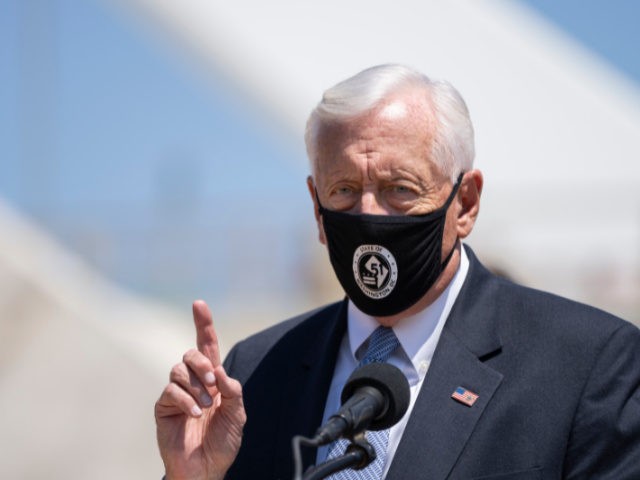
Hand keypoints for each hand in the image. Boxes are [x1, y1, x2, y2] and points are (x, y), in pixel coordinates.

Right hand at [155, 300, 245, 479]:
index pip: (207, 345)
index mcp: (213, 379)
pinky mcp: (163, 407)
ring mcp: (177, 393)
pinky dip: (185, 400)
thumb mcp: (237, 415)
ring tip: (205, 407)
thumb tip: (220, 370)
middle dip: (202, 363)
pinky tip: (194, 415)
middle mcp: (194, 381)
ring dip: (195, 385)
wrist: (205, 470)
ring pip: (178, 369)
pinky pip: (170, 391)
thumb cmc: (222, 443)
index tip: (199, 303)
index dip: (203, 324)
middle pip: (191, 353)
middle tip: (214, 383)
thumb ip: (233, 390)